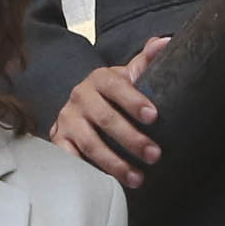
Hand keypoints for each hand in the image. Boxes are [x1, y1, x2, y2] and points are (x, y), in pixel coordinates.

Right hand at [50, 35, 171, 186]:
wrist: (79, 105)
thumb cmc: (111, 93)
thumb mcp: (127, 75)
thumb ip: (146, 61)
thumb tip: (165, 42)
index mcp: (99, 79)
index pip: (116, 87)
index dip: (134, 101)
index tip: (153, 116)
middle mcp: (80, 97)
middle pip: (105, 119)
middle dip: (131, 139)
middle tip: (154, 155)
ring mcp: (67, 120)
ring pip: (89, 144)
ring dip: (114, 163)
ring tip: (137, 178)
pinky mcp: (59, 140)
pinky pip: (70, 159)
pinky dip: (87, 171)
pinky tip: (106, 183)